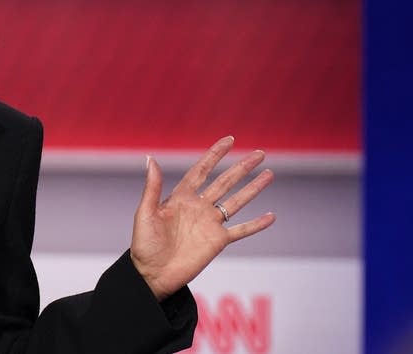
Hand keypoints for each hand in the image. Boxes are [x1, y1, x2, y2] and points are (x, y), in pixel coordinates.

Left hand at [130, 136, 274, 300]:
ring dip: (253, 188)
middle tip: (260, 153)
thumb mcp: (145, 213)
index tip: (229, 140)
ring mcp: (210, 224)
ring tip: (269, 174)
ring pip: (236, 202)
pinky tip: (271, 216)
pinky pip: (241, 231)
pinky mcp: (217, 242)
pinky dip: (256, 224)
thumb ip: (152, 187)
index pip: (201, 170)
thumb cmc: (144, 244)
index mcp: (180, 197)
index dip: (215, 155)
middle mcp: (198, 207)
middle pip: (225, 182)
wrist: (152, 274)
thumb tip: (150, 158)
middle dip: (241, 167)